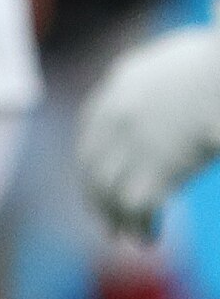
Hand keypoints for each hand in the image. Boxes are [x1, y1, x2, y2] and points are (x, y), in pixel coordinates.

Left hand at [83, 22, 219, 239]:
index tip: (96, 178)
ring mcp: (134, 139)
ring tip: (126, 236)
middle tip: (107, 220)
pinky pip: (137, 206)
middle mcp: (117, 111)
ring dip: (115, 217)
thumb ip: (158, 79)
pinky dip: (139, 226)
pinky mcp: (158, 166)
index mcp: (122, 82)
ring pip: (108, 189)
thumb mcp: (178, 60)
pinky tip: (148, 239)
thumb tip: (159, 94)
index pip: (91, 129)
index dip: (92, 159)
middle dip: (96, 195)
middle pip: (92, 163)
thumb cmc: (219, 60)